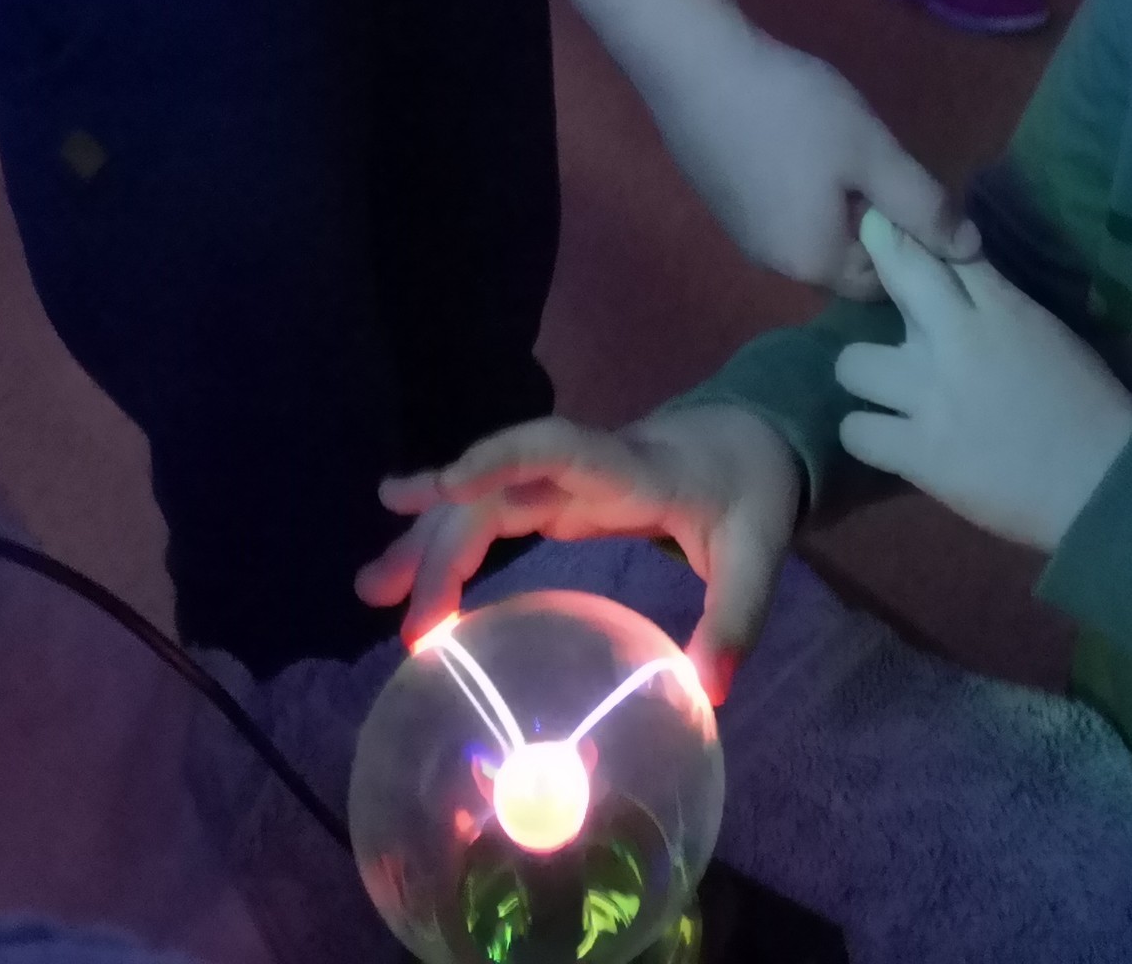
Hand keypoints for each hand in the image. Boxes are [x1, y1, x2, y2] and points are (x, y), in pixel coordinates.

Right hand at [361, 406, 802, 701]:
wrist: (747, 438)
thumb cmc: (751, 488)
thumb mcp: (761, 550)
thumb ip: (738, 616)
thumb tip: (708, 693)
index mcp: (630, 468)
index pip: (558, 446)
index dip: (501, 459)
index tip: (448, 488)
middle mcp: (582, 467)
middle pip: (498, 492)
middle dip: (444, 543)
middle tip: (401, 617)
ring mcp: (562, 479)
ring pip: (481, 501)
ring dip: (426, 539)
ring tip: (370, 587)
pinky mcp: (556, 496)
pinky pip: (491, 512)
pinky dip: (447, 539)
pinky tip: (404, 564)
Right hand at [644, 23, 977, 298]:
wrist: (694, 65)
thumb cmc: (792, 110)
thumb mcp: (873, 153)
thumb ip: (924, 206)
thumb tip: (971, 253)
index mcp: (815, 264)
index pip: (885, 283)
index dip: (911, 246)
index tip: (918, 194)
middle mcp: (775, 265)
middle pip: (847, 261)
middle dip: (874, 224)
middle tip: (881, 162)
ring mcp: (743, 236)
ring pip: (814, 234)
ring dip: (840, 205)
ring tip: (845, 149)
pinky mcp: (724, 205)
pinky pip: (783, 214)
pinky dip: (805, 191)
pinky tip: (803, 143)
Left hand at [835, 211, 1131, 551]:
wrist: (1105, 483)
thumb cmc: (1091, 407)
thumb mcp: (1049, 333)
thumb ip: (1000, 306)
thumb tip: (961, 286)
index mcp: (1002, 307)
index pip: (944, 247)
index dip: (905, 232)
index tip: (883, 224)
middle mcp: (956, 339)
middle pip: (895, 274)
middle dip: (882, 272)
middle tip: (884, 300)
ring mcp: (930, 396)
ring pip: (852, 363)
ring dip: (867, 375)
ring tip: (886, 391)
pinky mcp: (919, 452)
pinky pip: (856, 431)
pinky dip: (868, 434)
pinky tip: (889, 438)